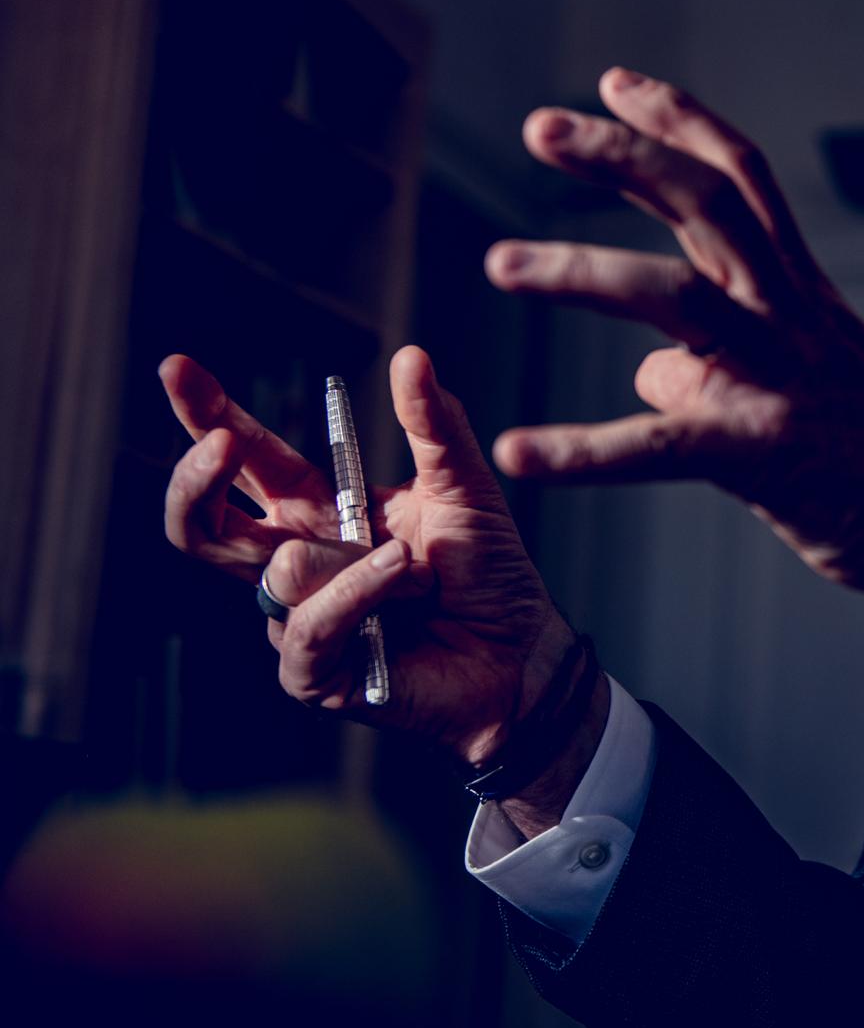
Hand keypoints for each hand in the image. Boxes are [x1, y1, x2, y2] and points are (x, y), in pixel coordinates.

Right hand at [160, 347, 581, 775]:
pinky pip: (309, 624)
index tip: (177, 367)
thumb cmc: (489, 573)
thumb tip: (411, 354)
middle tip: (221, 441)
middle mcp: (292, 563)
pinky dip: (361, 594)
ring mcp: (294, 619)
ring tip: (418, 569)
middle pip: (201, 522)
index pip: (247, 461)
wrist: (522, 653)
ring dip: (356, 560)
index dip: (208, 414)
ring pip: (278, 570)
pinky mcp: (310, 673)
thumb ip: (434, 425)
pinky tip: (405, 584)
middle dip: (198, 476)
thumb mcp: (464, 487)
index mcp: (318, 511)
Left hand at [487, 67, 863, 618]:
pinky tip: (516, 453)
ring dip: (580, 272)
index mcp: (800, 293)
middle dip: (622, 156)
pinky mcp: (763, 452)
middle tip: (541, 128)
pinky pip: (657, 444)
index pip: (741, 180)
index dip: (678, 123)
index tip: (614, 84)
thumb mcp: (803, 389)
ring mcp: (778, 377)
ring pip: (674, 298)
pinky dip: (580, 451)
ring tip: (501, 265)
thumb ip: (716, 366)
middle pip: (707, 204)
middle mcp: (790, 316)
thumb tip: (647, 371)